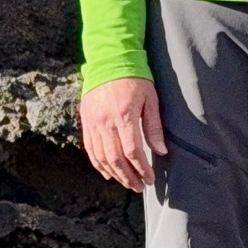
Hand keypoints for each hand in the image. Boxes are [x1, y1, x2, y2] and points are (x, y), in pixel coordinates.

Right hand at [79, 76, 166, 191]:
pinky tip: (108, 173)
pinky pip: (90, 148)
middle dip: (129, 177)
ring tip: (127, 183)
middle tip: (140, 187)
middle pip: (116, 159)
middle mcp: (105, 122)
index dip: (142, 169)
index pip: (133, 152)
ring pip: (102, 157)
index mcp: (124, 116)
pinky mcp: (86, 121)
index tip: (150, 179)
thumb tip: (161, 151)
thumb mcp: (150, 99)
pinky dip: (98, 164)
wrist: (109, 60)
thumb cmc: (135, 78)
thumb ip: (154, 127)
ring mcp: (93, 122)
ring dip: (115, 174)